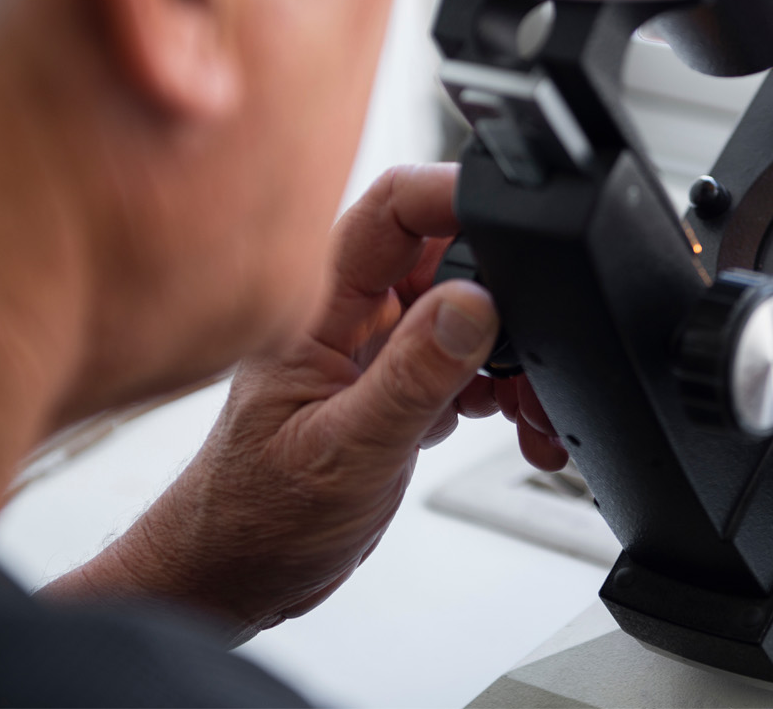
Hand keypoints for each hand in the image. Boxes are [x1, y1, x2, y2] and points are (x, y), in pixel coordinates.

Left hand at [42, 164, 566, 641]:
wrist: (233, 577)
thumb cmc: (253, 520)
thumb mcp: (346, 452)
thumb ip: (413, 377)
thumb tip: (475, 303)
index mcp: (321, 307)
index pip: (394, 209)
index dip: (456, 195)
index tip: (520, 218)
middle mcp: (352, 315)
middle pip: (451, 255)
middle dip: (509, 294)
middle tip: (539, 348)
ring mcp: (377, 349)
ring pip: (469, 313)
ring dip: (514, 355)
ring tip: (534, 408)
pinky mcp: (398, 385)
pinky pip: (468, 362)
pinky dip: (505, 390)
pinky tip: (516, 424)